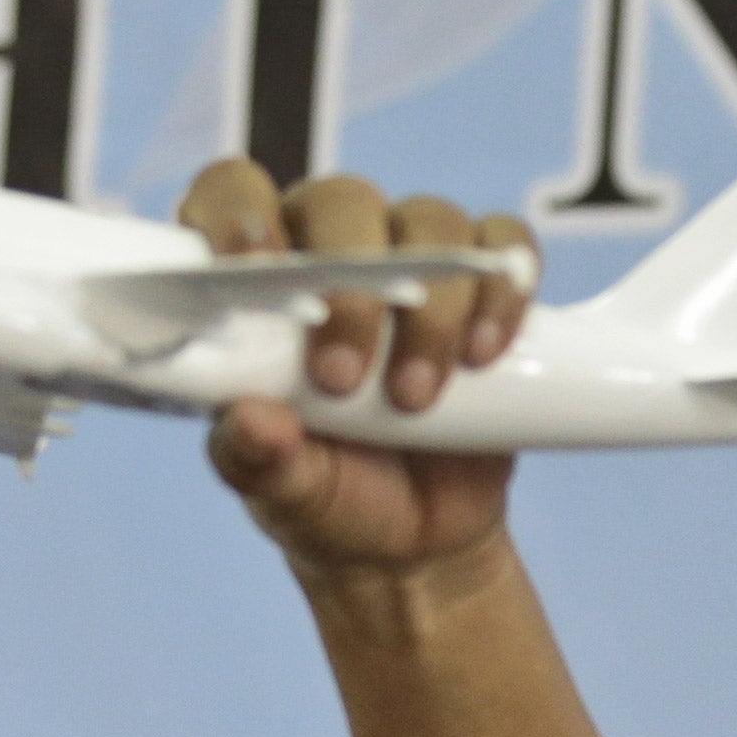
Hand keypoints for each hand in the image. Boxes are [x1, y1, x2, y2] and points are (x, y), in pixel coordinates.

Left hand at [177, 161, 536, 576]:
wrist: (412, 539)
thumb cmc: (325, 497)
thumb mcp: (283, 493)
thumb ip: (255, 461)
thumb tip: (251, 419)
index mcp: (254, 286)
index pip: (231, 198)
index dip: (236, 213)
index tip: (254, 264)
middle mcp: (327, 255)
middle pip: (340, 202)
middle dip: (347, 286)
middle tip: (341, 378)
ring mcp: (410, 262)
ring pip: (428, 222)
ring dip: (428, 309)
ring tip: (414, 399)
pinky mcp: (482, 285)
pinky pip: (504, 249)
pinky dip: (501, 291)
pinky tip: (483, 353)